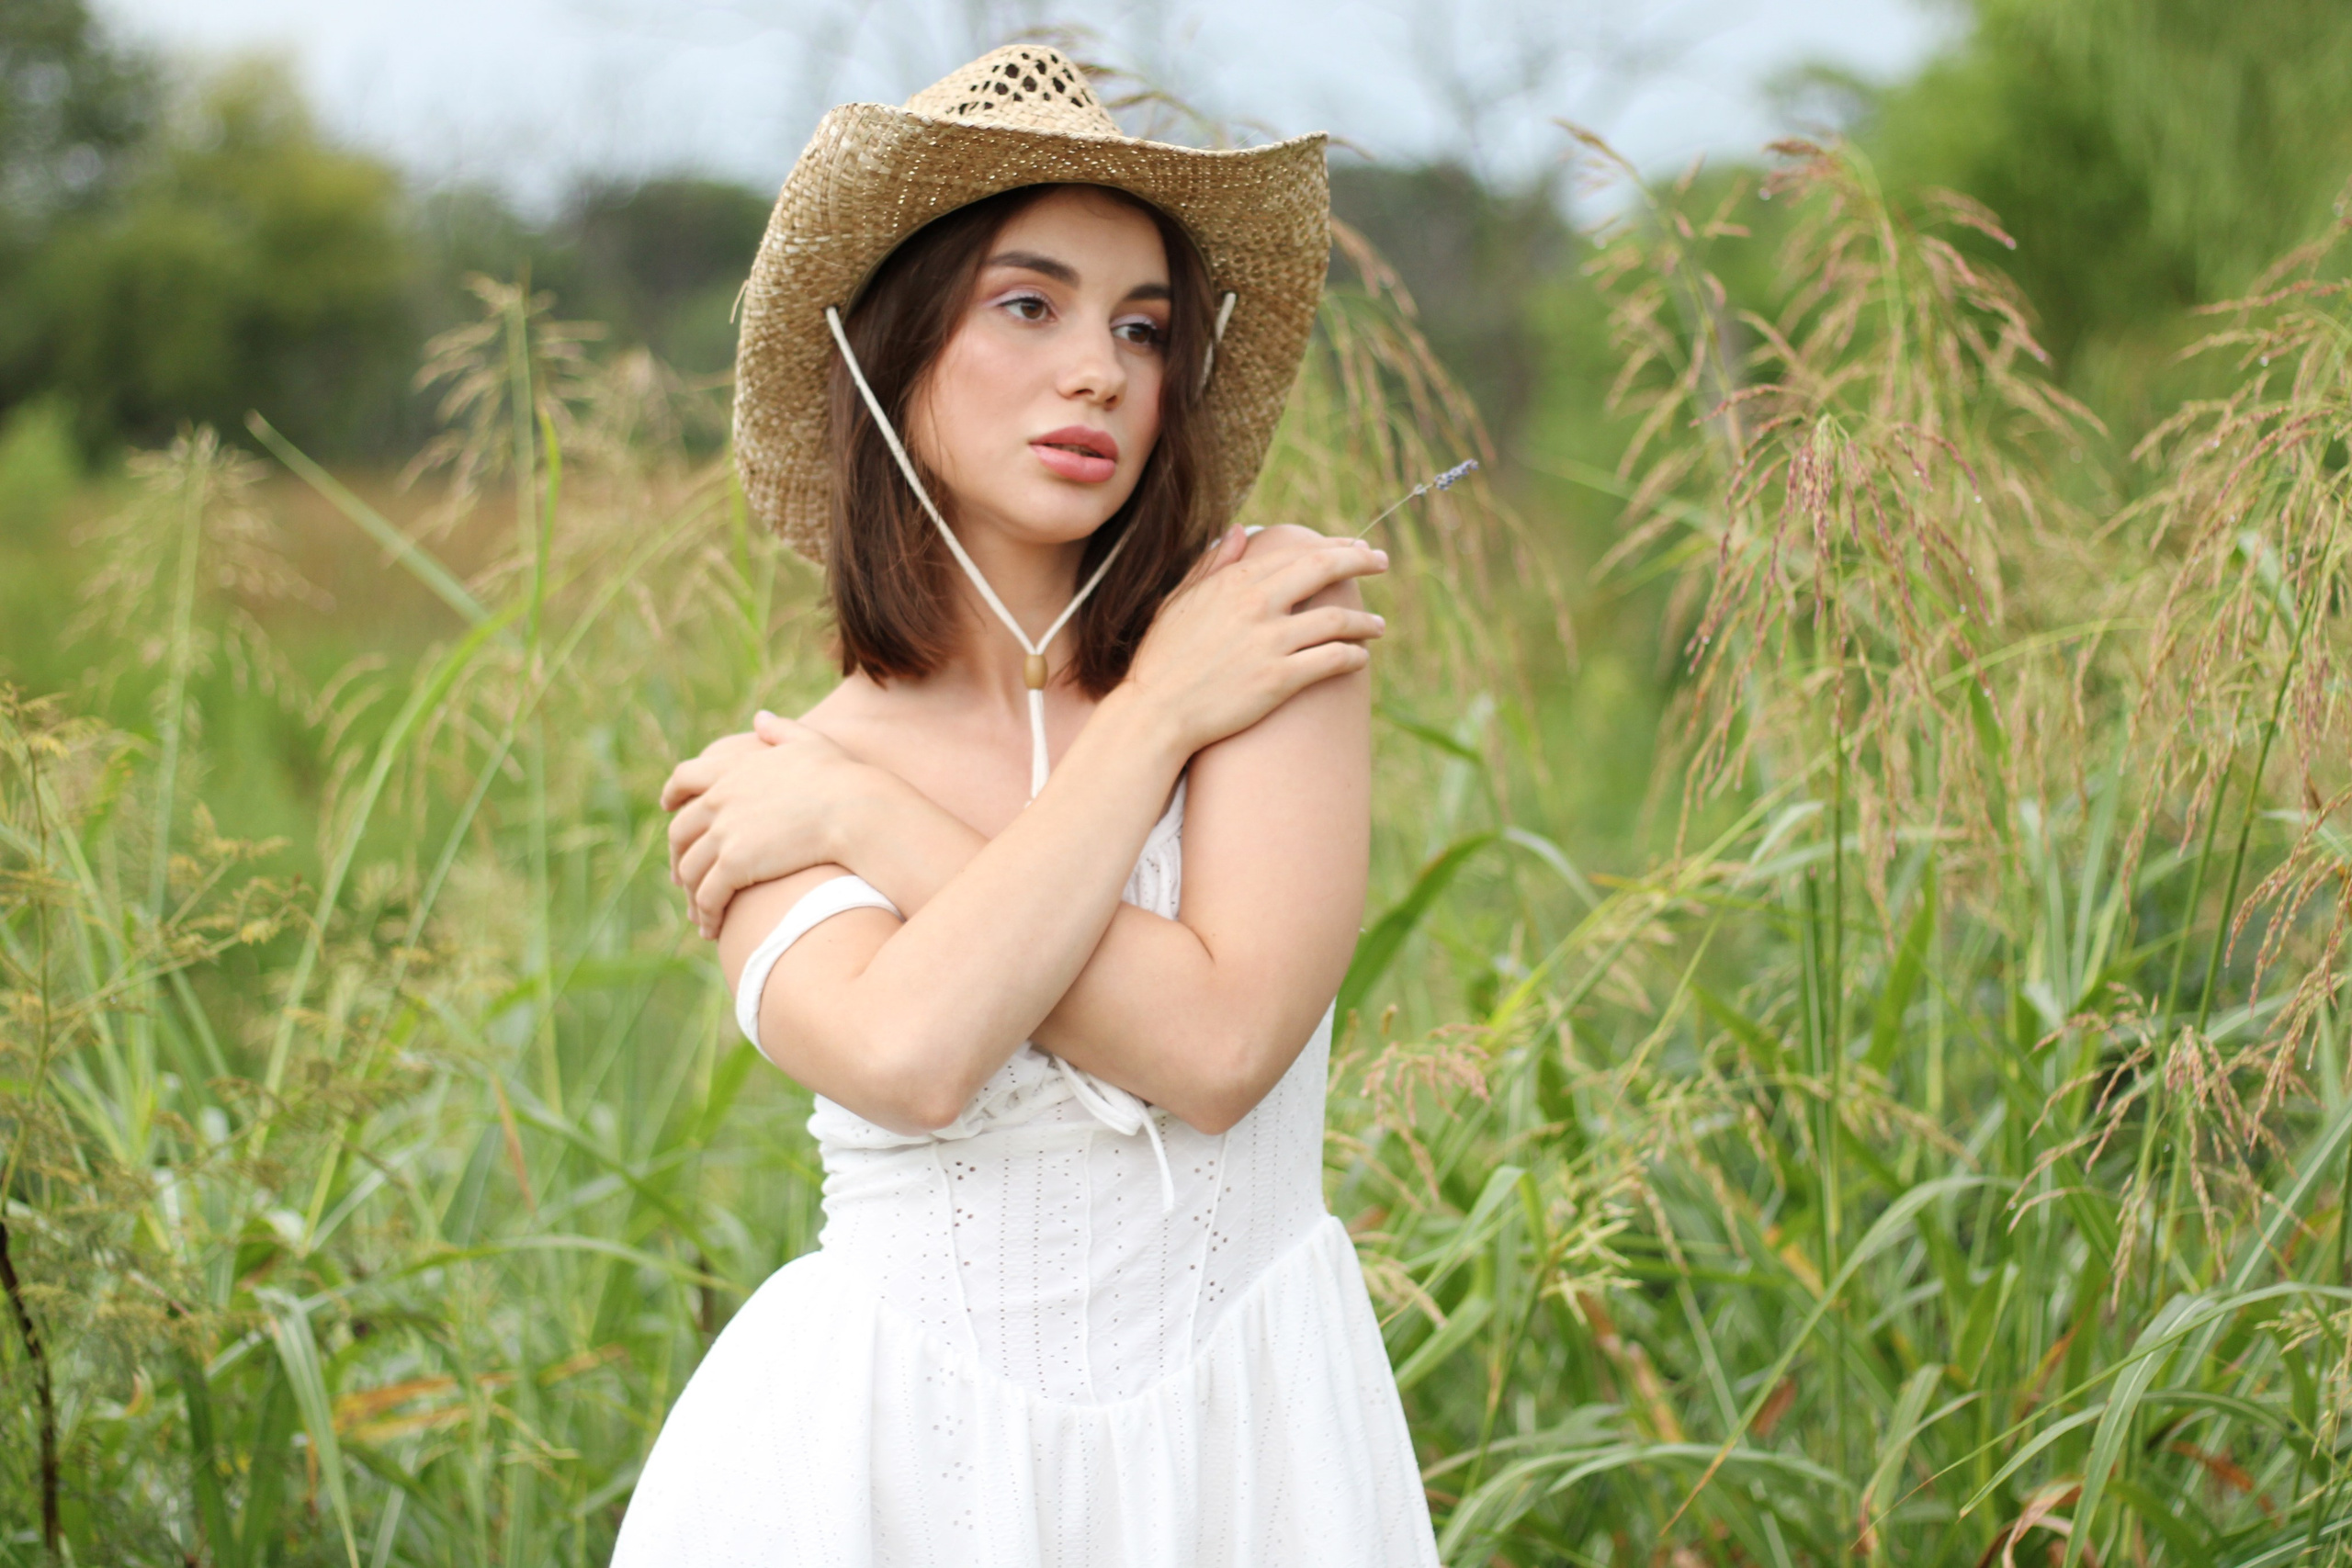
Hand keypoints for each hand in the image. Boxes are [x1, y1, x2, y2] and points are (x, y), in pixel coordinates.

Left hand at [662, 713, 878, 937]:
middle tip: (681, 876)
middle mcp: (719, 801)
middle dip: (677, 856)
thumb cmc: (842, 777)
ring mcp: (724, 834)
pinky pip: (708, 896)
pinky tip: (713, 928)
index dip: (672, 793)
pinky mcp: (735, 866)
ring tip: (700, 913)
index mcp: (731, 769)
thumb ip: (780, 731)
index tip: (667, 806)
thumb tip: (760, 718)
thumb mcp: (809, 743)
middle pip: (680, 833)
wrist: (856, 810)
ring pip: (690, 871)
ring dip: (691, 894)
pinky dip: (706, 914)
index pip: (684, 778)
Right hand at [1122, 525, 1387, 755]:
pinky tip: (1360, 658)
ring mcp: (1270, 641)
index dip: (1334, 547)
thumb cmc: (1163, 658)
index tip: (1355, 548)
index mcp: (1234, 581)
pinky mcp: (1280, 679)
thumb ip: (1213, 564)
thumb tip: (1238, 532)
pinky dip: (1353, 656)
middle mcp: (1256, 604)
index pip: (1298, 551)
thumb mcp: (1179, 601)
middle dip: (1361, 561)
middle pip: (1324, 569)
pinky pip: (1332, 659)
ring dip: (1365, 621)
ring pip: (1337, 619)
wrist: (1156, 713)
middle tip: (1383, 562)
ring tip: (1378, 626)